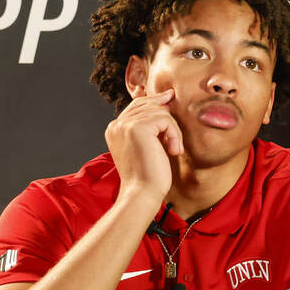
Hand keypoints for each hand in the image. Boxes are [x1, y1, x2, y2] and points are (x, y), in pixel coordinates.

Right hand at [104, 88, 181, 203]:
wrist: (142, 193)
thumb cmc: (148, 174)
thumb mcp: (147, 145)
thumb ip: (150, 125)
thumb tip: (166, 100)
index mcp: (115, 129)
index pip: (137, 105)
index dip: (155, 100)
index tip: (170, 96)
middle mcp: (116, 125)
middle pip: (148, 104)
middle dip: (167, 118)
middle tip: (174, 142)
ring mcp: (125, 125)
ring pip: (160, 111)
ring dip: (173, 131)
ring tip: (173, 150)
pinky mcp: (137, 128)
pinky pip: (166, 119)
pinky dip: (174, 134)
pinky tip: (173, 150)